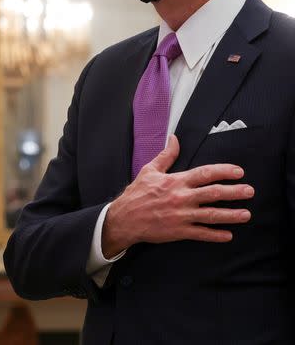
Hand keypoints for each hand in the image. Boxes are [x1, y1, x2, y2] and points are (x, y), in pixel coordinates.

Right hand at [102, 135, 253, 257]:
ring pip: (212, 215)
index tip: (238, 172)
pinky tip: (228, 235)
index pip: (205, 173)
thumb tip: (174, 139)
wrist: (124, 218)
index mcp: (176, 182)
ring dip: (231, 215)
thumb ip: (166, 155)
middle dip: (235, 192)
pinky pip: (202, 234)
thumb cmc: (137, 194)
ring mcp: (181, 215)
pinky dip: (216, 235)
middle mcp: (181, 198)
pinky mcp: (179, 231)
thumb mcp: (150, 170)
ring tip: (246, 214)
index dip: (224, 171)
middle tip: (249, 191)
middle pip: (214, 193)